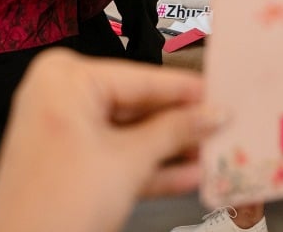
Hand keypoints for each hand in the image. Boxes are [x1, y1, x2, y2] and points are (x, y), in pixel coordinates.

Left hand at [0, 49, 222, 231]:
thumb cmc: (58, 206)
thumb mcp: (128, 162)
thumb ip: (174, 132)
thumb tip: (212, 114)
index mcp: (66, 78)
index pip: (141, 77)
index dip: (187, 90)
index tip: (224, 94)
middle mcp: (59, 93)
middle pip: (136, 103)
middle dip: (180, 124)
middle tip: (224, 126)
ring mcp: (62, 128)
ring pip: (128, 131)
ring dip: (170, 148)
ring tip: (214, 152)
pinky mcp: (67, 161)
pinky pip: (115, 153)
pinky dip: (148, 166)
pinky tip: (189, 175)